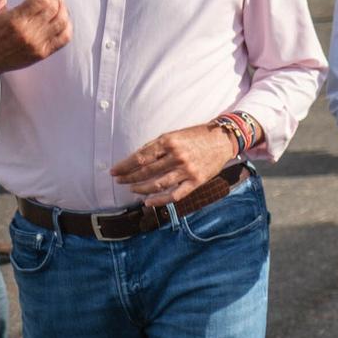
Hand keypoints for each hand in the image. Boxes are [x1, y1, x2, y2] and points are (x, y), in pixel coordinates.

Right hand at [0, 0, 71, 74]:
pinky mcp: (42, 54)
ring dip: (63, 10)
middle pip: (53, 10)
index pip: (41, 1)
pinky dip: (67, 27)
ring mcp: (37, 45)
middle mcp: (28, 33)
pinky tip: (62, 20)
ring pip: (61, 23)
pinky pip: (64, 39)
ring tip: (58, 5)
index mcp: (14, 20)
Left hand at [111, 124, 235, 203]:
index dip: (125, 166)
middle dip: (129, 177)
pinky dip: (159, 200)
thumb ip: (157, 146)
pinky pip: (175, 195)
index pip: (141, 157)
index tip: (114, 171)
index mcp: (169, 142)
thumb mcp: (175, 135)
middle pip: (146, 171)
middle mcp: (177, 156)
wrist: (223, 140)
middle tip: (120, 181)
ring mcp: (187, 170)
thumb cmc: (197, 136)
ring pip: (157, 184)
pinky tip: (148, 202)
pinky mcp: (196, 181)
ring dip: (141, 188)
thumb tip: (137, 158)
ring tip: (132, 189)